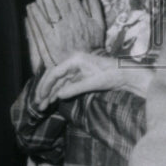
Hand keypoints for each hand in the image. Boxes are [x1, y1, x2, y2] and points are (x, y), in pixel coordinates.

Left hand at [26, 0, 104, 69]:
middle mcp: (70, 23)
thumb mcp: (99, 25)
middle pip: (57, 0)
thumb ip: (94, 7)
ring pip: (48, 10)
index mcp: (81, 18)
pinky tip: (31, 5)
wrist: (87, 69)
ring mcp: (59, 33)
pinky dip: (36, 16)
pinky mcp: (50, 43)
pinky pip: (41, 27)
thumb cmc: (93, 45)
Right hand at [35, 51, 152, 107]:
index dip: (46, 85)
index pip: (54, 72)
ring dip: (50, 93)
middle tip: (38, 103)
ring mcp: (75, 70)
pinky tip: (53, 100)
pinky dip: (58, 93)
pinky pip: (65, 85)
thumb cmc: (113, 75)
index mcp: (74, 59)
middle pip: (53, 77)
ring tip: (43, 106)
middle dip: (45, 90)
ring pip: (58, 82)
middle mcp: (72, 63)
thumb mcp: (94, 83)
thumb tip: (58, 96)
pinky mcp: (79, 76)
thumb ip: (75, 88)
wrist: (127, 75)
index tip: (41, 96)